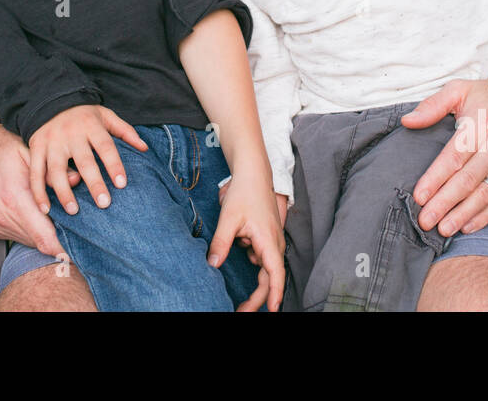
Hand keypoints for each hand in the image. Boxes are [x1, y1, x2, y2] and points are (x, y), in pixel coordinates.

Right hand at [0, 121, 78, 257]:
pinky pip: (17, 236)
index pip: (43, 237)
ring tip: (59, 219)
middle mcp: (1, 216)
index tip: (77, 252)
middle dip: (58, 239)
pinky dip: (30, 230)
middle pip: (39, 243)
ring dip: (44, 235)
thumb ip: (54, 173)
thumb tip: (77, 181)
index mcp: (13, 198)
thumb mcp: (31, 153)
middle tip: (77, 230)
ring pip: (29, 242)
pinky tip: (37, 215)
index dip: (62, 249)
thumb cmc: (4, 147)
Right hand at [28, 105, 147, 216]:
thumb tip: (145, 148)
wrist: (51, 100)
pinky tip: (45, 208)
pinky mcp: (36, 147)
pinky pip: (36, 171)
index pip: (106, 147)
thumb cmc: (84, 114)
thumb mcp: (106, 116)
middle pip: (84, 161)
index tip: (122, 184)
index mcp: (91, 126)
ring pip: (56, 169)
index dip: (114, 165)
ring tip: (73, 211)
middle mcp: (71, 134)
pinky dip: (38, 191)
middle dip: (94, 183)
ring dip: (64, 191)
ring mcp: (52, 141)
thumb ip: (125, 131)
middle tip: (104, 204)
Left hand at [208, 174, 285, 311]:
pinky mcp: (266, 239)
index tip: (273, 311)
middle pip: (270, 278)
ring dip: (257, 288)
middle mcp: (274, 243)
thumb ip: (221, 242)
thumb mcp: (229, 218)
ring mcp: (272, 241)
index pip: (276, 274)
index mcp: (268, 241)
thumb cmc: (245, 193)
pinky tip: (242, 260)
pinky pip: (262, 260)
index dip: (275, 294)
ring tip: (241, 305)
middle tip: (242, 313)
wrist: (254, 174)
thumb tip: (212, 265)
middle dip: (259, 299)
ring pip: (266, 271)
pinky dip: (255, 269)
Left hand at [401, 76, 487, 236]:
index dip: (435, 179)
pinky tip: (468, 226)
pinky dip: (486, 217)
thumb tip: (407, 121)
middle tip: (424, 221)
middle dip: (443, 204)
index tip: (418, 196)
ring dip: (462, 215)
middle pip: (466, 182)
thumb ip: (432, 106)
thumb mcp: (459, 90)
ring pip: (484, 195)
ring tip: (443, 229)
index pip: (453, 158)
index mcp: (479, 128)